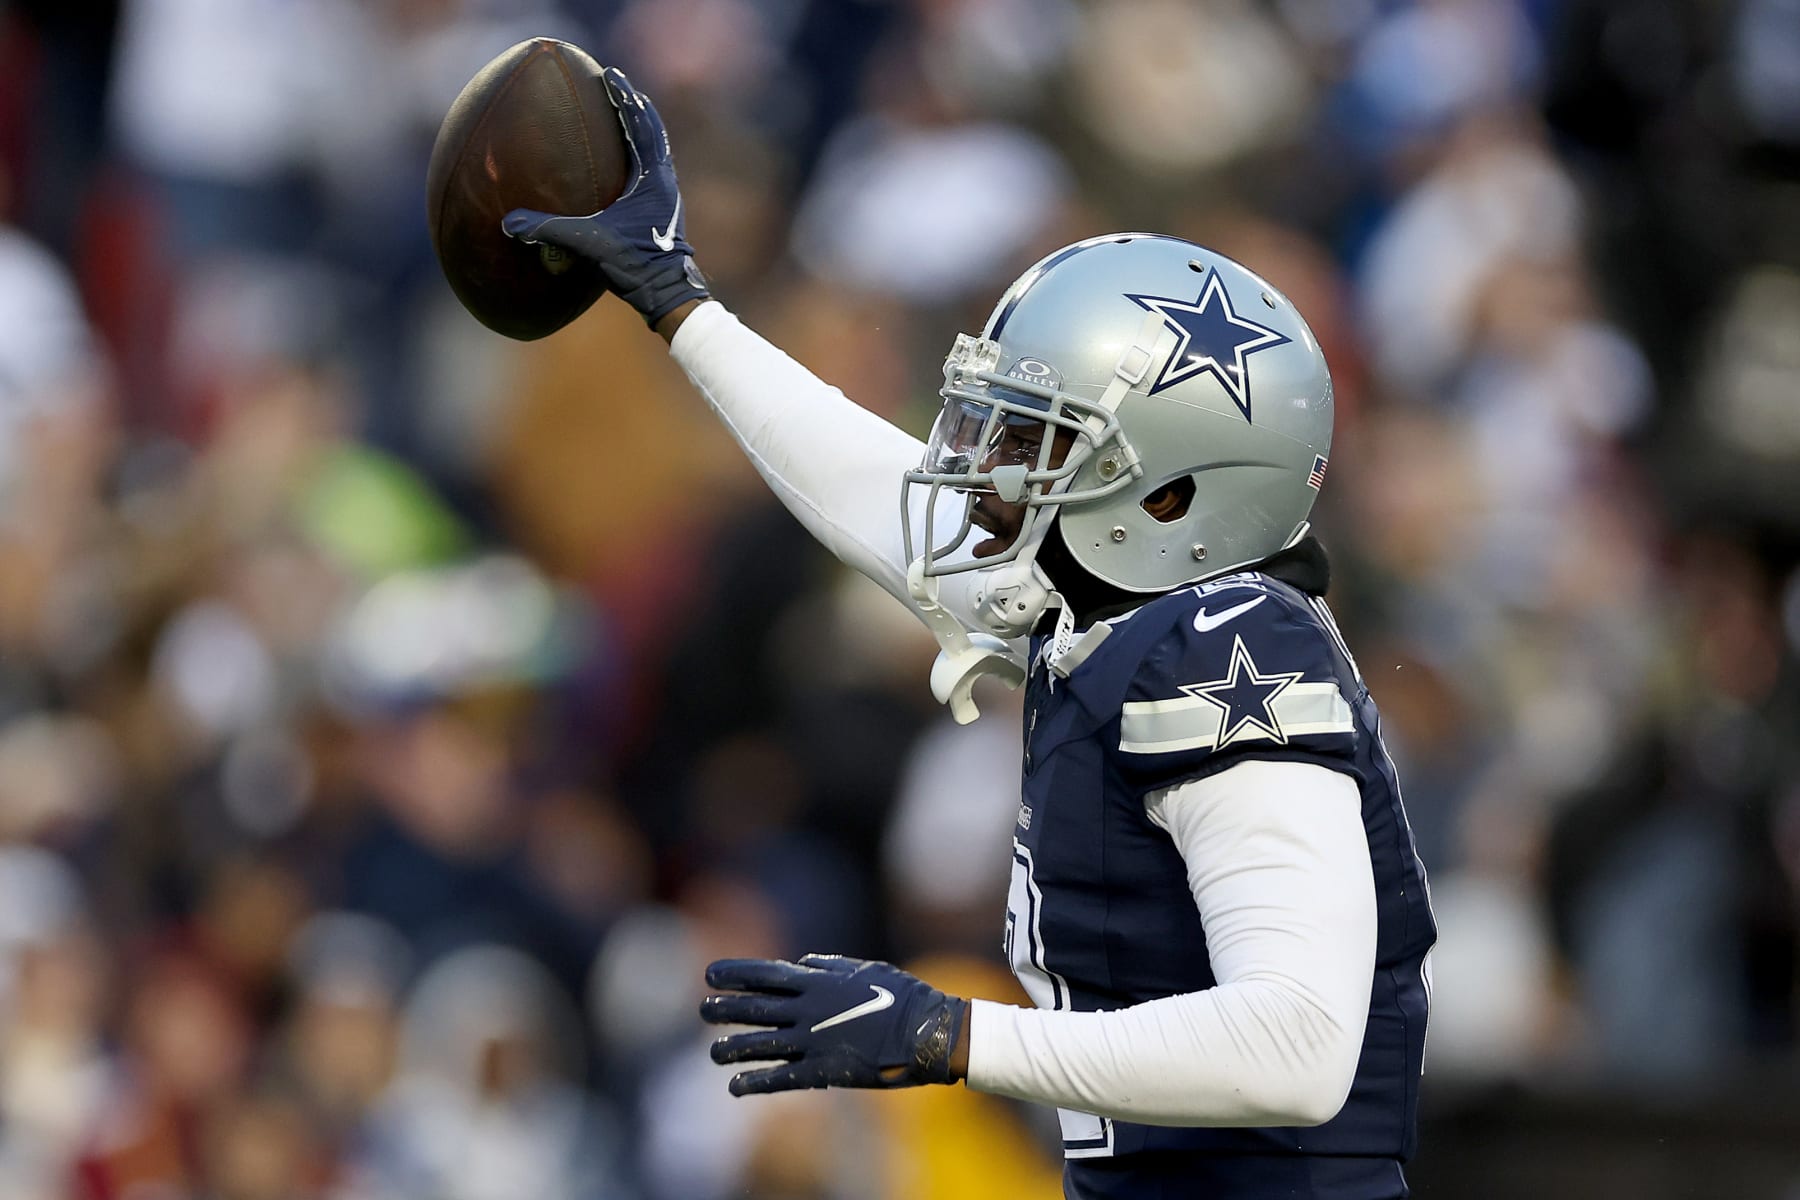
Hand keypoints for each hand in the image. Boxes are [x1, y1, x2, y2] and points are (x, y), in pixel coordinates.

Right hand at [502, 67, 710, 326]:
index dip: (624, 98)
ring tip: (627, 112)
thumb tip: (509, 224)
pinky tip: (626, 162)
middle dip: (634, 106)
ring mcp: (667, 196)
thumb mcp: (588, 244)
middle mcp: (664, 182)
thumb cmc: (635, 266)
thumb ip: (548, 230)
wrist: (668, 295)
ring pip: (656, 150)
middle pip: (651, 131)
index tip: (611, 75)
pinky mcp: (664, 212)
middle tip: (619, 85)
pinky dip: (640, 154)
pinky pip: (653, 171)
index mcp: (652, 178)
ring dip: (641, 129)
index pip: (639, 125)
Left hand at [701, 954, 967, 1095]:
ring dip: (732, 1048)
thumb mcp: (865, 968)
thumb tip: (801, 961)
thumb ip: (829, 965)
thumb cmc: (901, 995)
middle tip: (703, 1009)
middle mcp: (808, 1009)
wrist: (926, 1032)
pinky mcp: (823, 1070)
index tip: (710, 974)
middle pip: (755, 1008)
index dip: (735, 974)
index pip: (765, 974)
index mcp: (818, 981)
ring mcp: (813, 1040)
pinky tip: (735, 1086)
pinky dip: (755, 1081)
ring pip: (761, 1044)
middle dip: (725, 1009)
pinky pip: (780, 1077)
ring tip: (713, 1052)